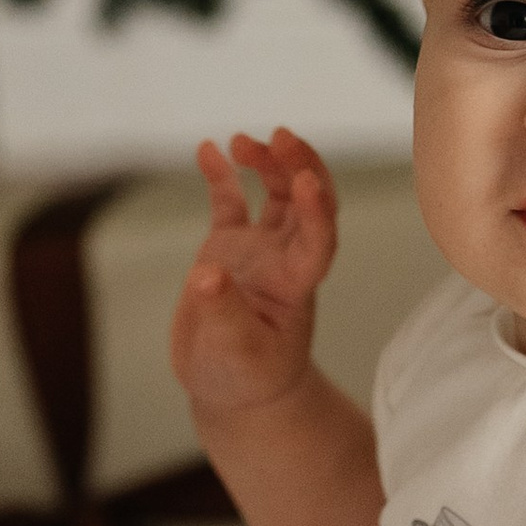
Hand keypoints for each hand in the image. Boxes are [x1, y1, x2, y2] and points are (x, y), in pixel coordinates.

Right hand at [171, 126, 339, 418]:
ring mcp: (259, 250)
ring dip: (267, 163)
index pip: (318, 241)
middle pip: (307, 204)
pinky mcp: (229, 247)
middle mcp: (285, 260)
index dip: (317, 211)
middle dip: (300, 167)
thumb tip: (207, 274)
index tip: (306, 182)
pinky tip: (207, 149)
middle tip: (281, 137)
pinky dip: (222, 174)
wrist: (230, 387)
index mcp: (295, 286)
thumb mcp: (233, 352)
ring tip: (241, 141)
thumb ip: (221, 313)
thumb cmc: (243, 377)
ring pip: (276, 194)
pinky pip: (230, 201)